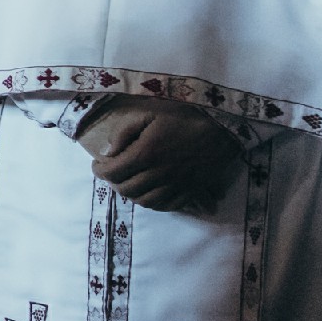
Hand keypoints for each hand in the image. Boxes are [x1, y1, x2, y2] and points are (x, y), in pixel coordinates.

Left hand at [83, 98, 240, 212]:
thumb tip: (107, 151)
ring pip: (145, 202)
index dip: (99, 171)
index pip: (112, 173)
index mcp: (145, 154)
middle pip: (126, 190)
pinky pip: (166, 206)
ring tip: (128, 183)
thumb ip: (124, 132)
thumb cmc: (185, 117)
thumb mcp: (150, 114)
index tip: (97, 164)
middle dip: (113, 183)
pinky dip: (152, 203)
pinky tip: (148, 193)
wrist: (224, 129)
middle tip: (112, 173)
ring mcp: (175, 186)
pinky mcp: (190, 192)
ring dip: (131, 195)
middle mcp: (158, 175)